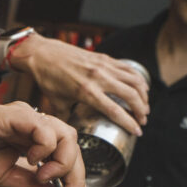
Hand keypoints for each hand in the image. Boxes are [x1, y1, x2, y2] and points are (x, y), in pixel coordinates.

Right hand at [0, 101, 86, 186]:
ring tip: (46, 179)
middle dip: (76, 177)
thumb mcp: (7, 181)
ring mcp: (24, 117)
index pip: (66, 154)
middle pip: (72, 144)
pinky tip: (33, 162)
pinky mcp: (12, 115)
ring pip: (65, 134)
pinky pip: (43, 128)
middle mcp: (32, 123)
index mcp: (31, 136)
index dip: (76, 180)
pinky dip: (46, 147)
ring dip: (64, 163)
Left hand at [8, 33, 149, 135]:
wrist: (42, 54)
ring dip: (143, 95)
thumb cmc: (47, 78)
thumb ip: (67, 117)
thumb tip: (70, 131)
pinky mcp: (104, 58)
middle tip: (143, 120)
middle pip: (131, 95)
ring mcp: (103, 66)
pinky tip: (141, 87)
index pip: (115, 111)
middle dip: (141, 110)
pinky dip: (138, 79)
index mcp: (86, 92)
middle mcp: (98, 78)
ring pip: (134, 80)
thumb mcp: (56, 103)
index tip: (137, 132)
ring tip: (144, 107)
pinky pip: (128, 68)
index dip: (130, 123)